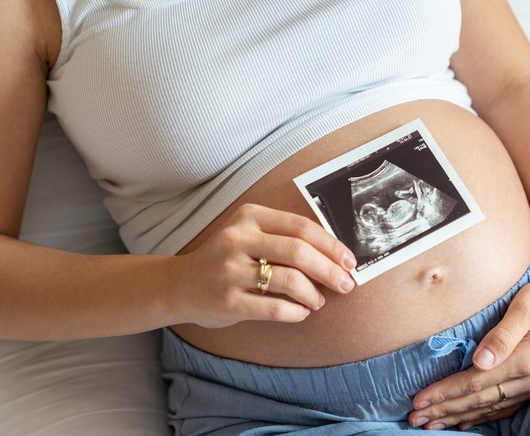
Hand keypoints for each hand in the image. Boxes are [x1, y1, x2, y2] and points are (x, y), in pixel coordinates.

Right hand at [171, 204, 356, 327]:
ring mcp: (230, 271)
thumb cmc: (226, 260)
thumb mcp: (249, 235)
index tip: (349, 261)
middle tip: (345, 284)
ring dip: (313, 293)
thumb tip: (335, 256)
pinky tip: (302, 312)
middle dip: (329, 270)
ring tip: (318, 300)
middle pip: (298, 251)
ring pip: (289, 280)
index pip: (301, 227)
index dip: (331, 245)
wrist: (179, 285)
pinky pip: (275, 307)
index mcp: (249, 217)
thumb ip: (284, 238)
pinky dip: (296, 311)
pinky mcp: (227, 301)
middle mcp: (237, 239)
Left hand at [408, 272, 529, 430]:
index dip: (444, 393)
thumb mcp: (529, 304)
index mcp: (525, 360)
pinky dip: (483, 416)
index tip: (419, 400)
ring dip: (459, 417)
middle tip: (415, 418)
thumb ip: (504, 334)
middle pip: (478, 401)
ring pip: (490, 408)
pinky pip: (505, 407)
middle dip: (444, 410)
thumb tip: (479, 360)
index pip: (474, 382)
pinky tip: (466, 421)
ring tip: (432, 424)